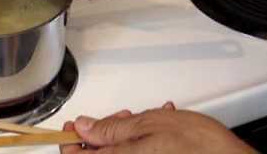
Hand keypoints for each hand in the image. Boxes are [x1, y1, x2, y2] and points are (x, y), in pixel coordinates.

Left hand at [60, 102, 255, 153]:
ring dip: (122, 132)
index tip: (69, 126)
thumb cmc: (197, 146)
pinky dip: (138, 139)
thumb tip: (82, 127)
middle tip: (118, 116)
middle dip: (103, 130)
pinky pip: (135, 152)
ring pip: (118, 150)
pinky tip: (153, 126)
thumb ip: (110, 130)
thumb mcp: (147, 126)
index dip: (68, 140)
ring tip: (139, 118)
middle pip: (98, 153)